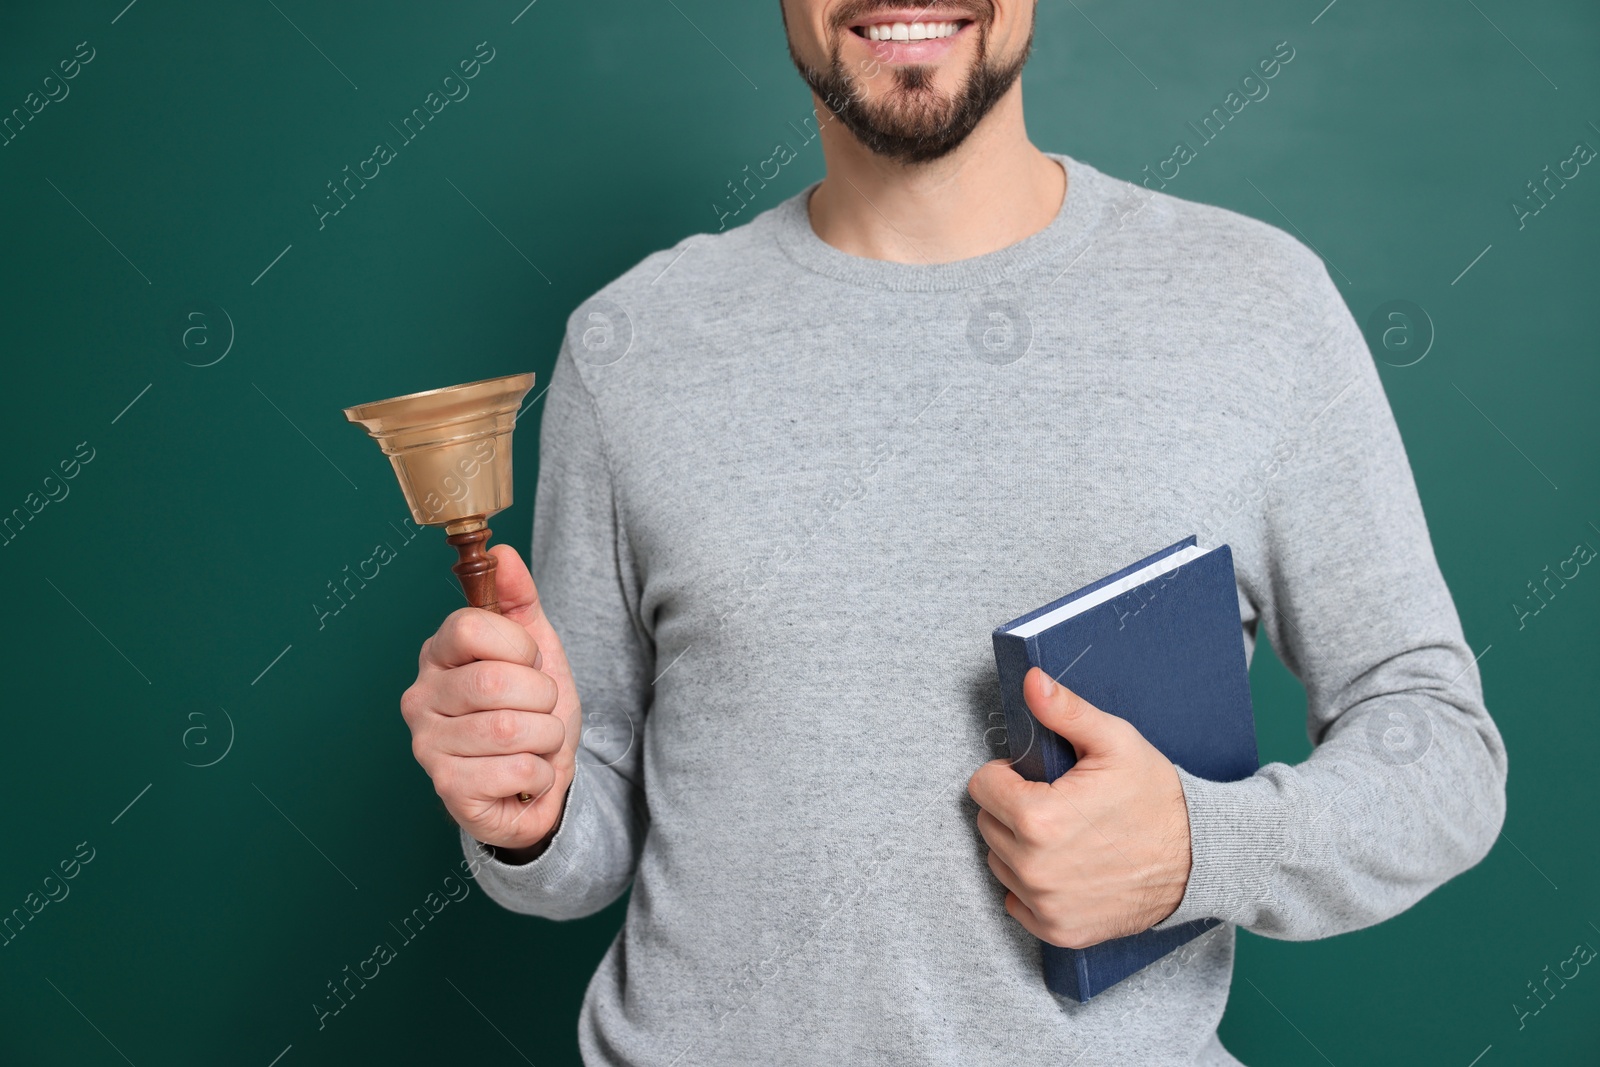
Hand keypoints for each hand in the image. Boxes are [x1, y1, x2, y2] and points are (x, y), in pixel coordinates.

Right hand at [401, 544, 582, 856]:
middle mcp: (420, 697)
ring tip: (534, 743)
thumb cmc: (531, 711)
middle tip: (538, 710)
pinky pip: (516, 770)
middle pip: (494, 680)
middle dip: (540, 697)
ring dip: (545, 737)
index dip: (518, 647)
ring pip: (510, 729)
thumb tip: (503, 552)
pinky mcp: (448, 789)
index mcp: (437, 655)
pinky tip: (526, 775)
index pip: (471, 628)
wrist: (539, 782)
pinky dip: (540, 773)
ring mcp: (428, 746)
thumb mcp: (535, 649)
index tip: (527, 664)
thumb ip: (519, 599)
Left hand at [967, 667, 1191, 949]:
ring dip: (1020, 847)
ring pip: (1000, 862)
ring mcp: (1046, 904)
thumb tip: (1031, 681)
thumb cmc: (1157, 798)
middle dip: (1012, 808)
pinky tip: (1066, 868)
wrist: (1200, 858)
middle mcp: (1034, 868)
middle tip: (1057, 803)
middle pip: (987, 823)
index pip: (981, 786)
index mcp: (1038, 818)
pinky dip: (1033, 887)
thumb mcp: (1115, 741)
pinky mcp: (1059, 931)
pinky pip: (1017, 903)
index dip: (1007, 774)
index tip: (1037, 778)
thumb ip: (1065, 711)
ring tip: (1065, 835)